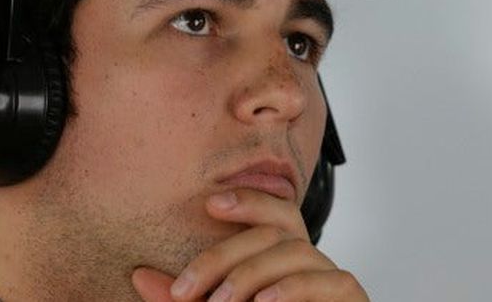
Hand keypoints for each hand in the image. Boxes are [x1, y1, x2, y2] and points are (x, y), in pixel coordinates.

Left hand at [132, 189, 368, 300]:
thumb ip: (184, 299)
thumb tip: (139, 276)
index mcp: (283, 257)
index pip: (275, 211)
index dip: (248, 199)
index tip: (209, 204)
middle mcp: (311, 261)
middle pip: (275, 230)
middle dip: (225, 255)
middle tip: (185, 289)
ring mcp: (333, 278)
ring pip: (296, 251)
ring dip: (251, 275)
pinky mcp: (352, 298)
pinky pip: (331, 280)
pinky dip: (293, 289)